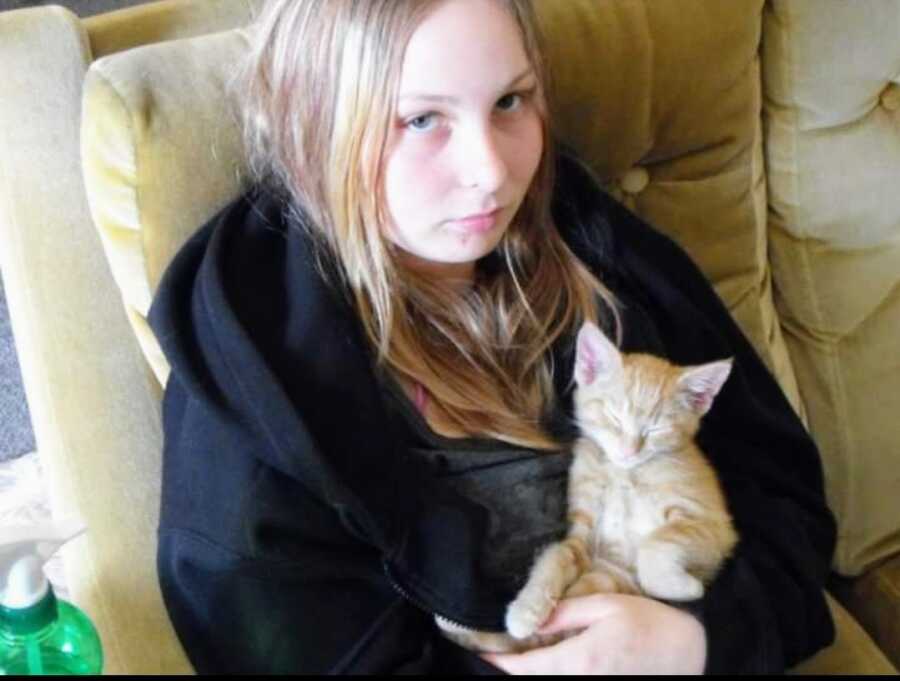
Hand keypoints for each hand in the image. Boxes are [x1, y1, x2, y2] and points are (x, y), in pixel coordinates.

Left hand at [480, 593, 706, 674]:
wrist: (691, 651)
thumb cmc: (649, 622)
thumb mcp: (605, 606)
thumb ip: (564, 614)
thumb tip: (530, 622)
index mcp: (580, 659)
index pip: (527, 667)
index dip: (501, 662)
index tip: (484, 654)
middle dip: (515, 672)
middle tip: (499, 658)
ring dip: (535, 675)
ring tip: (522, 662)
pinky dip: (555, 677)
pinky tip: (550, 668)